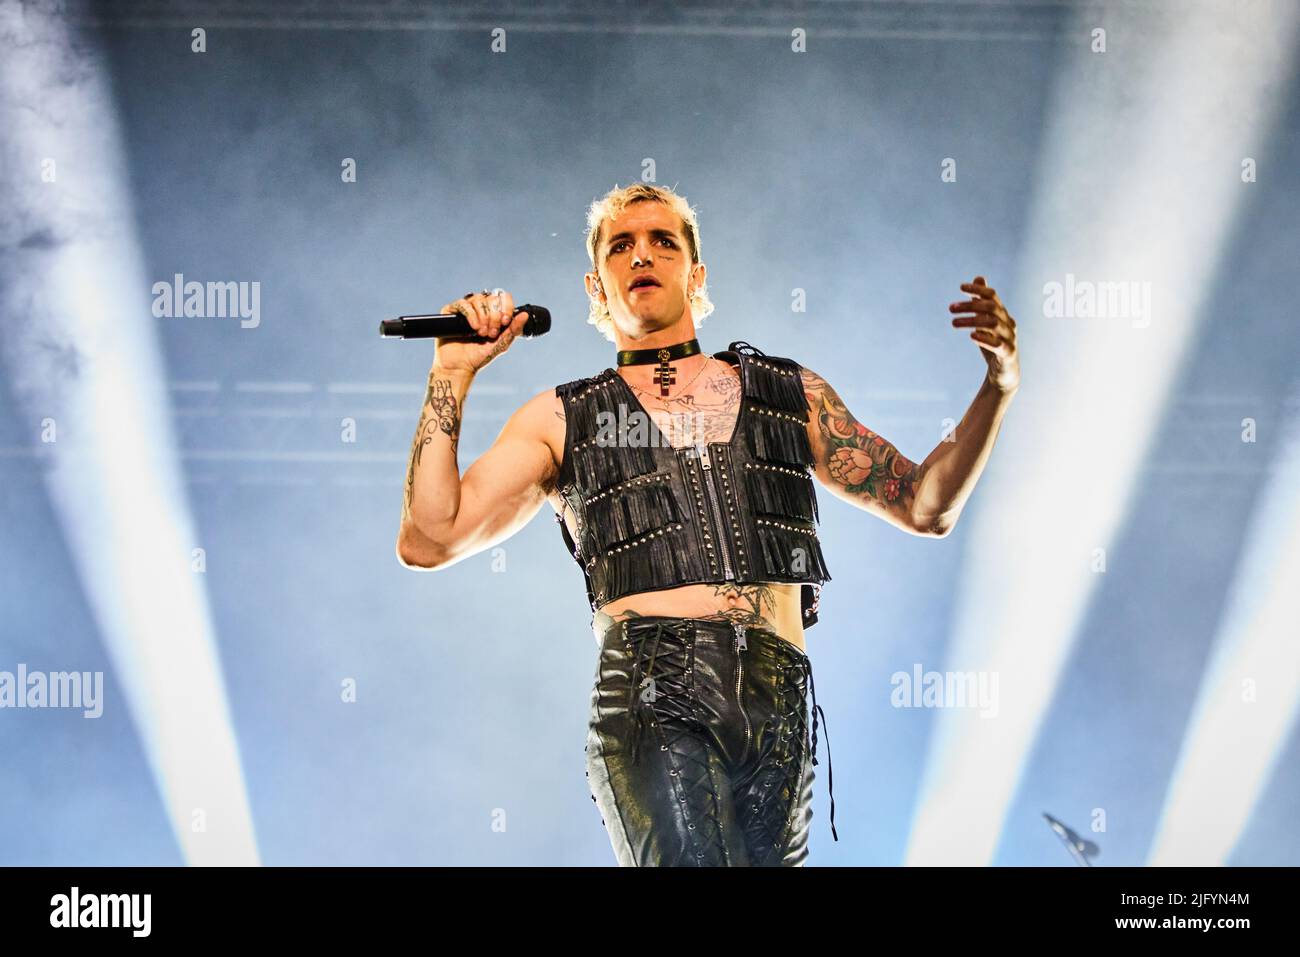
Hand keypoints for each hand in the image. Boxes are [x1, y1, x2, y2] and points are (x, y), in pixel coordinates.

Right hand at [433, 289, 529, 373]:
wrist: (460, 366)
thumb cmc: (479, 356)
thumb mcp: (501, 344)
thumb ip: (513, 330)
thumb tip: (525, 315)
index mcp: (493, 313)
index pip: (503, 297)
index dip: (506, 307)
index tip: (505, 322)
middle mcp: (480, 308)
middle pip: (492, 298)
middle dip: (494, 316)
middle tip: (491, 333)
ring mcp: (466, 308)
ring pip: (478, 299)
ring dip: (483, 317)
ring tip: (481, 333)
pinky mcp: (451, 311)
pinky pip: (464, 304)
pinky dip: (471, 314)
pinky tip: (473, 327)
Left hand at [949, 275, 1018, 392]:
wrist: (1004, 372)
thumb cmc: (993, 343)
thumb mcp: (986, 321)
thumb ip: (982, 302)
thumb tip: (979, 278)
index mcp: (1003, 314)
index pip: (992, 295)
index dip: (978, 289)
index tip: (961, 287)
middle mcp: (1008, 323)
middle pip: (992, 308)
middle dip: (970, 305)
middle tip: (950, 308)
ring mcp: (1010, 338)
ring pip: (993, 324)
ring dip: (972, 321)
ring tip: (953, 322)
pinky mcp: (1008, 353)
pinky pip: (998, 344)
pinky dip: (984, 339)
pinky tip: (971, 336)